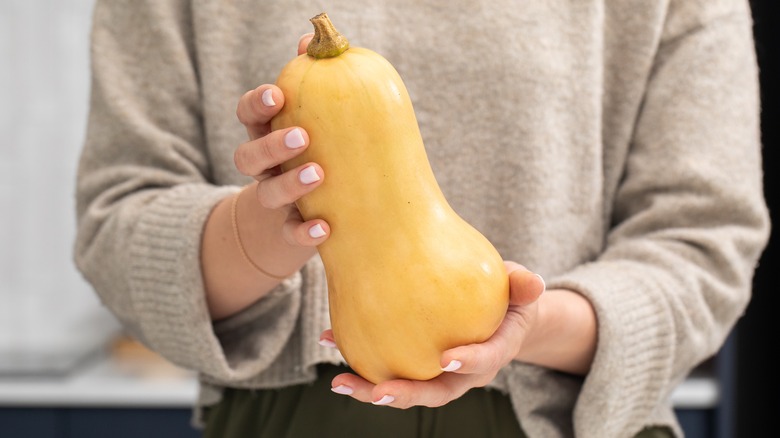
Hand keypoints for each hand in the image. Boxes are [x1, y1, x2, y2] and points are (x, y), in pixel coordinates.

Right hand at [202, 33, 319, 319]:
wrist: (290, 221)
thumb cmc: (308, 155)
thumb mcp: (307, 120)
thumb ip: (310, 81)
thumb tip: (309, 39)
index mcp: (265, 135)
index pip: (248, 115)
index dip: (256, 104)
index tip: (277, 94)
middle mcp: (263, 169)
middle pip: (247, 155)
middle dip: (271, 144)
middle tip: (301, 136)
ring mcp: (274, 202)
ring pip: (268, 193)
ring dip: (289, 184)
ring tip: (317, 173)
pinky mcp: (289, 231)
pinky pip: (291, 234)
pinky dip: (305, 232)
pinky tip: (324, 228)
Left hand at [319, 261, 544, 407]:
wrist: (493, 311)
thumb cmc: (506, 297)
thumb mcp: (518, 289)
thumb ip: (522, 286)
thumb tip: (534, 282)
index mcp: (491, 355)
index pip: (482, 364)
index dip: (468, 364)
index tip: (446, 360)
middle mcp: (461, 373)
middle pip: (435, 392)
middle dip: (406, 396)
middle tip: (379, 393)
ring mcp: (434, 371)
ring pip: (404, 386)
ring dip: (370, 389)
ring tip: (339, 382)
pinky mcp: (411, 361)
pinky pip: (385, 363)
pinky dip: (357, 356)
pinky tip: (327, 339)